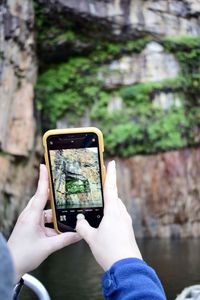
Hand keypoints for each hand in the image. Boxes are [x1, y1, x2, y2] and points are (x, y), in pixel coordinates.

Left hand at [7, 164, 80, 281]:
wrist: (10, 265)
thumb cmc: (24, 255)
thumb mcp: (48, 247)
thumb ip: (65, 239)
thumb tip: (79, 234)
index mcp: (32, 216)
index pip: (40, 193)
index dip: (44, 179)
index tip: (45, 166)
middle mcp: (30, 215)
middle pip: (44, 199)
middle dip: (54, 194)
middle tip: (64, 187)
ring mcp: (30, 220)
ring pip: (46, 211)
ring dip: (55, 214)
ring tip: (67, 215)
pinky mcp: (32, 226)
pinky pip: (45, 220)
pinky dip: (52, 222)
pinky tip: (61, 227)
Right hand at [76, 161, 141, 270]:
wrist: (126, 267)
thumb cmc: (109, 251)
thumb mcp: (91, 238)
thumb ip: (83, 227)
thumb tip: (79, 222)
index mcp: (113, 212)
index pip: (111, 188)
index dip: (110, 174)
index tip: (112, 163)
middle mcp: (121, 214)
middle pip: (114, 197)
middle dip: (107, 192)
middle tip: (99, 190)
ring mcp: (126, 222)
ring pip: (117, 208)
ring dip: (109, 206)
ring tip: (98, 210)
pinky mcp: (127, 230)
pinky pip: (119, 217)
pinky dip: (112, 216)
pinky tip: (105, 225)